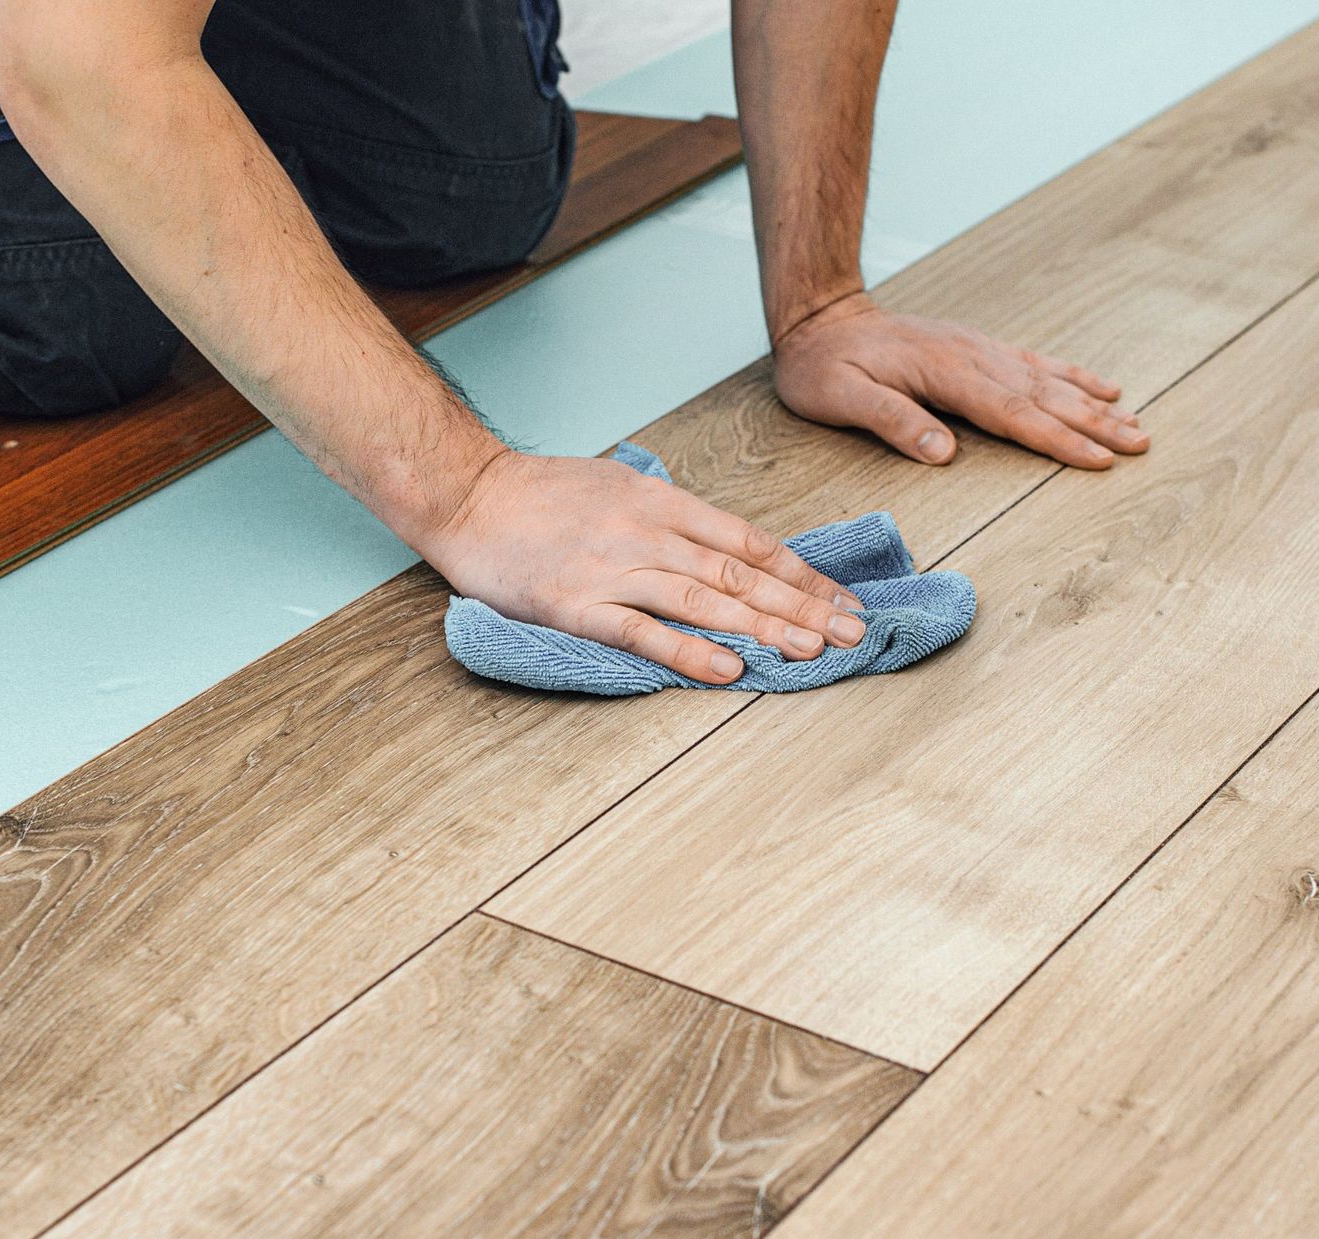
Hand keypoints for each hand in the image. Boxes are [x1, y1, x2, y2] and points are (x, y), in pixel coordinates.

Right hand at [415, 451, 866, 684]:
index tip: (842, 600)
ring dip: (763, 628)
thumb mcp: (617, 486)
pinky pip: (643, 631)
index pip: (749, 541)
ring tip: (812, 652)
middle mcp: (648, 533)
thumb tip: (721, 544)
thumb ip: (670, 517)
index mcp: (661, 503)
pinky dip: (689, 651)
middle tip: (852, 633)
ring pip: (705, 600)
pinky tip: (729, 670)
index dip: (802, 574)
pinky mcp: (578, 605)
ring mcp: (614, 569)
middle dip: (803, 606)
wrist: (466, 494)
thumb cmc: (539, 494)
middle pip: (741, 573)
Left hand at [772, 291, 1146, 468]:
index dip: (1059, 440)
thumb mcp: (841, 398)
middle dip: (1096, 423)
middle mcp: (972, 357)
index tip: (1100, 460)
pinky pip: (1035, 362)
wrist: (819, 320)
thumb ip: (893, 421)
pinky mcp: (977, 348)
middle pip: (1045, 396)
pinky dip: (1073, 376)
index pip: (1013, 414)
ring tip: (1136, 421)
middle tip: (1142, 444)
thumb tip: (945, 453)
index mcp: (946, 374)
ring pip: (1049, 379)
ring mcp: (979, 349)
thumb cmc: (824, 368)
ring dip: (1094, 403)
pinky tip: (1101, 387)